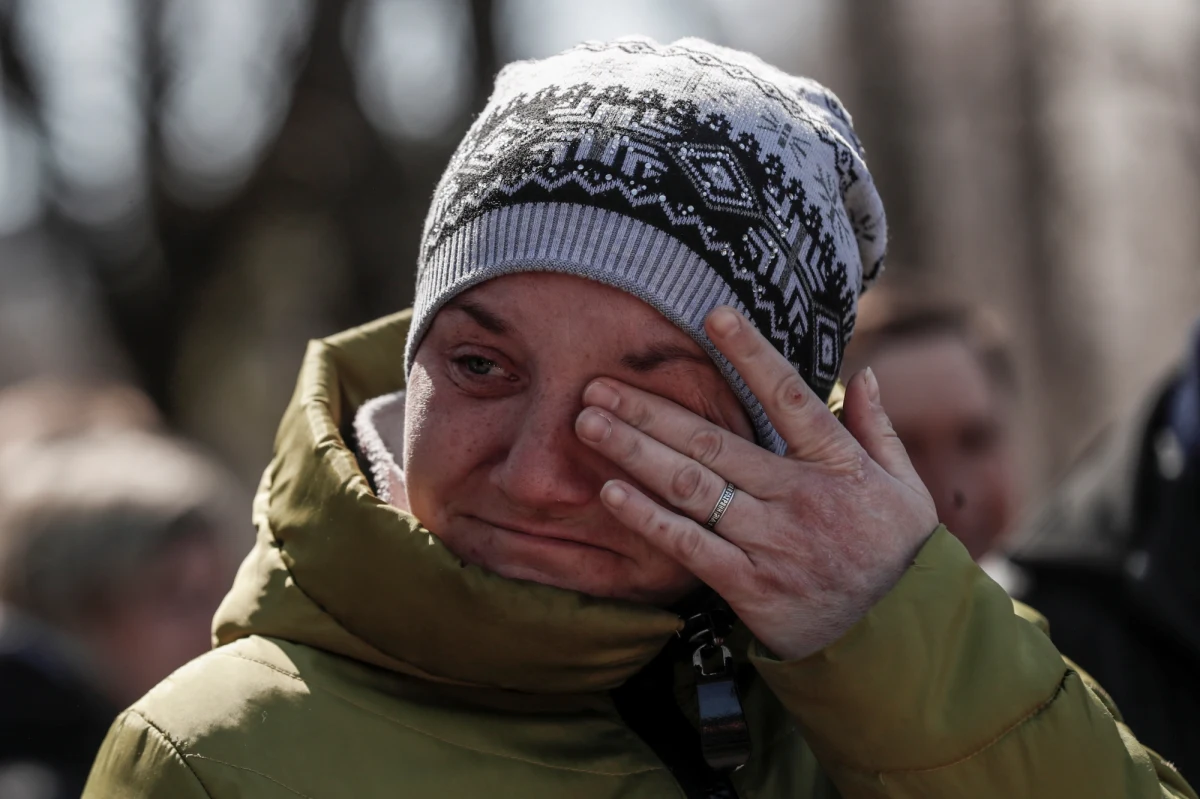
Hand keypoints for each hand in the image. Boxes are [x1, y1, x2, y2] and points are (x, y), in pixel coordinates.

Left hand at [574, 306, 937, 660]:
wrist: (889, 639)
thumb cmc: (892, 554)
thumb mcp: (906, 490)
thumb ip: (878, 430)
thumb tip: (867, 372)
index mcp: (838, 465)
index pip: (790, 398)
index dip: (753, 355)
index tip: (714, 315)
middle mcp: (800, 498)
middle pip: (715, 442)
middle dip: (651, 410)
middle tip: (598, 383)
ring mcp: (772, 543)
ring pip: (693, 488)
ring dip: (635, 453)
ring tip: (588, 424)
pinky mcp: (748, 586)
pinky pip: (690, 545)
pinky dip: (648, 518)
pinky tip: (610, 490)